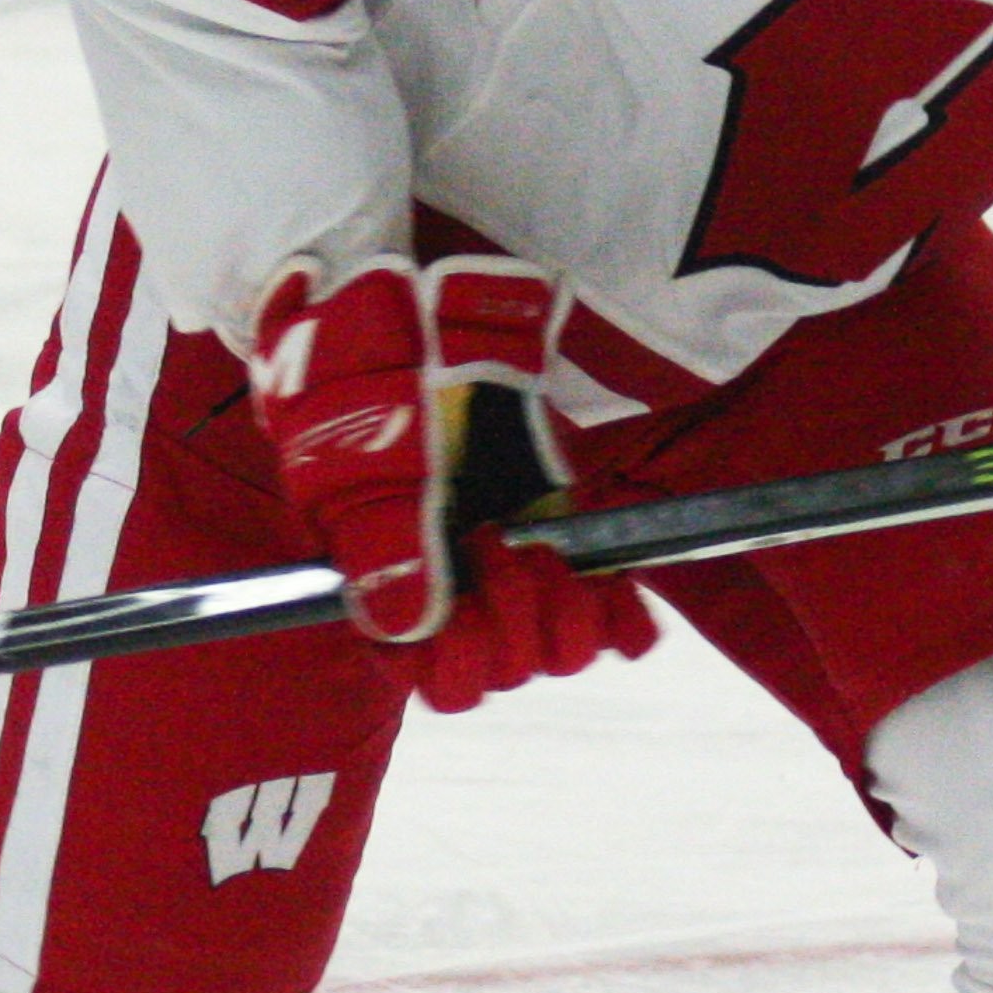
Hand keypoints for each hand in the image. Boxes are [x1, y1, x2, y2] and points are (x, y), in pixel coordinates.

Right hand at [250, 256, 660, 711]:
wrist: (422, 309)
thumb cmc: (372, 375)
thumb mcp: (369, 451)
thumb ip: (384, 539)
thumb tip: (406, 626)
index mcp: (389, 590)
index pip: (436, 683)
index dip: (461, 657)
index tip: (464, 595)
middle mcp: (456, 592)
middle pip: (504, 674)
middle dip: (512, 621)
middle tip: (495, 540)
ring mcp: (513, 565)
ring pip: (558, 652)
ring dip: (563, 614)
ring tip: (540, 548)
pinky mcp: (564, 534)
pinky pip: (613, 617)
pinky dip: (624, 614)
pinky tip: (617, 586)